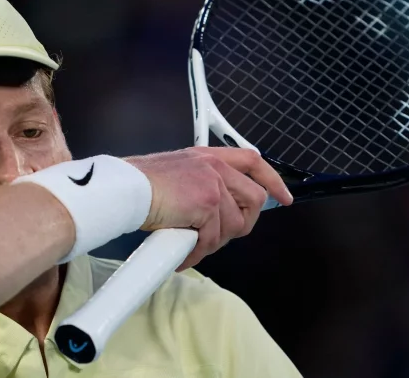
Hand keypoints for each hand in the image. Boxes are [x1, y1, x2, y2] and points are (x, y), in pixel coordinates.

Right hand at [125, 147, 292, 270]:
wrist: (125, 188)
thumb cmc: (140, 185)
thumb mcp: (177, 173)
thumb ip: (201, 184)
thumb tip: (217, 212)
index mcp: (209, 156)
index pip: (252, 161)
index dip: (272, 180)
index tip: (283, 198)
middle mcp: (215, 166)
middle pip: (253, 199)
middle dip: (240, 224)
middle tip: (218, 235)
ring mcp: (213, 184)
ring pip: (233, 225)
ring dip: (213, 241)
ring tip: (191, 243)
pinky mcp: (207, 205)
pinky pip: (213, 238)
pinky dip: (198, 252)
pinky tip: (183, 253)